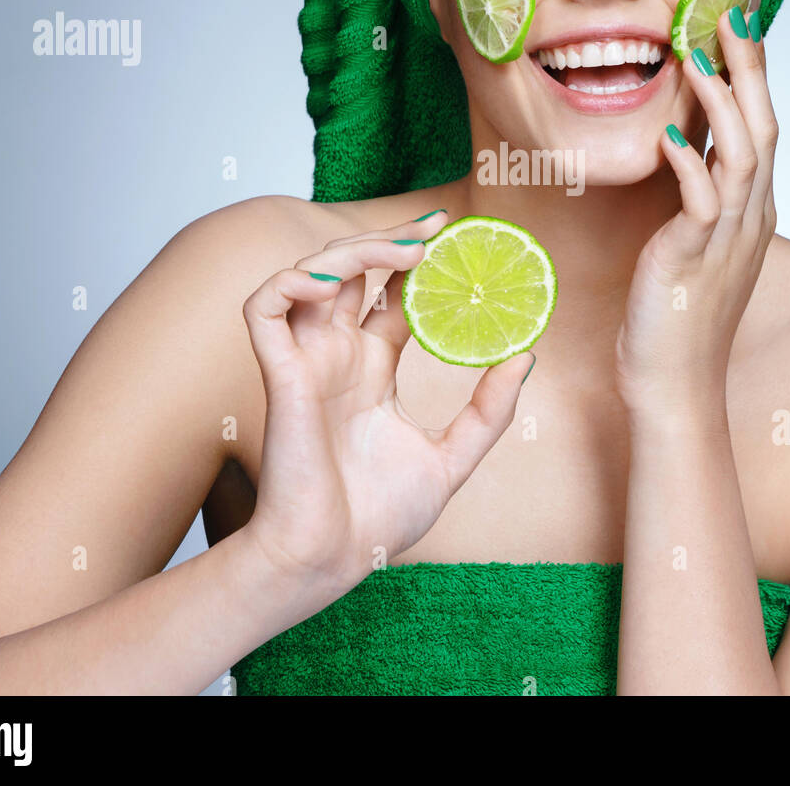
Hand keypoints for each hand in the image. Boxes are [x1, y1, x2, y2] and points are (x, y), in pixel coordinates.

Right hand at [239, 210, 533, 607]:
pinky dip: (291, 281)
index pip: (392, 294)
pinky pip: (264, 307)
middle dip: (390, 239)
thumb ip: (488, 410)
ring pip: (313, 274)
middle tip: (437, 228)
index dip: (418, 261)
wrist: (332, 560)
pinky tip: (335, 283)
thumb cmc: (378, 519)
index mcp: (372, 370)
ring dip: (354, 250)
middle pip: (355, 271)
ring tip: (406, 251)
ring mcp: (307, 361)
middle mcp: (338, 356)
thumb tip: (525, 357)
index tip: (457, 237)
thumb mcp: (452, 458)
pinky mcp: (278, 374)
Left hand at [614, 4, 777, 432]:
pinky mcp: (694, 261)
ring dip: (721, 104)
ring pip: (741, 158)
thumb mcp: (694, 240)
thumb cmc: (679, 314)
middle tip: (729, 13)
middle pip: (763, 128)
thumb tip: (685, 144)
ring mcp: (727, 239)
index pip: (761, 126)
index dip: (752, 74)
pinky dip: (689, 169)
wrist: (676, 385)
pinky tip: (670, 139)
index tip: (735, 23)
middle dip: (748, 69)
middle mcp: (750, 217)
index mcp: (751, 209)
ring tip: (695, 54)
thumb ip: (698, 192)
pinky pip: (701, 206)